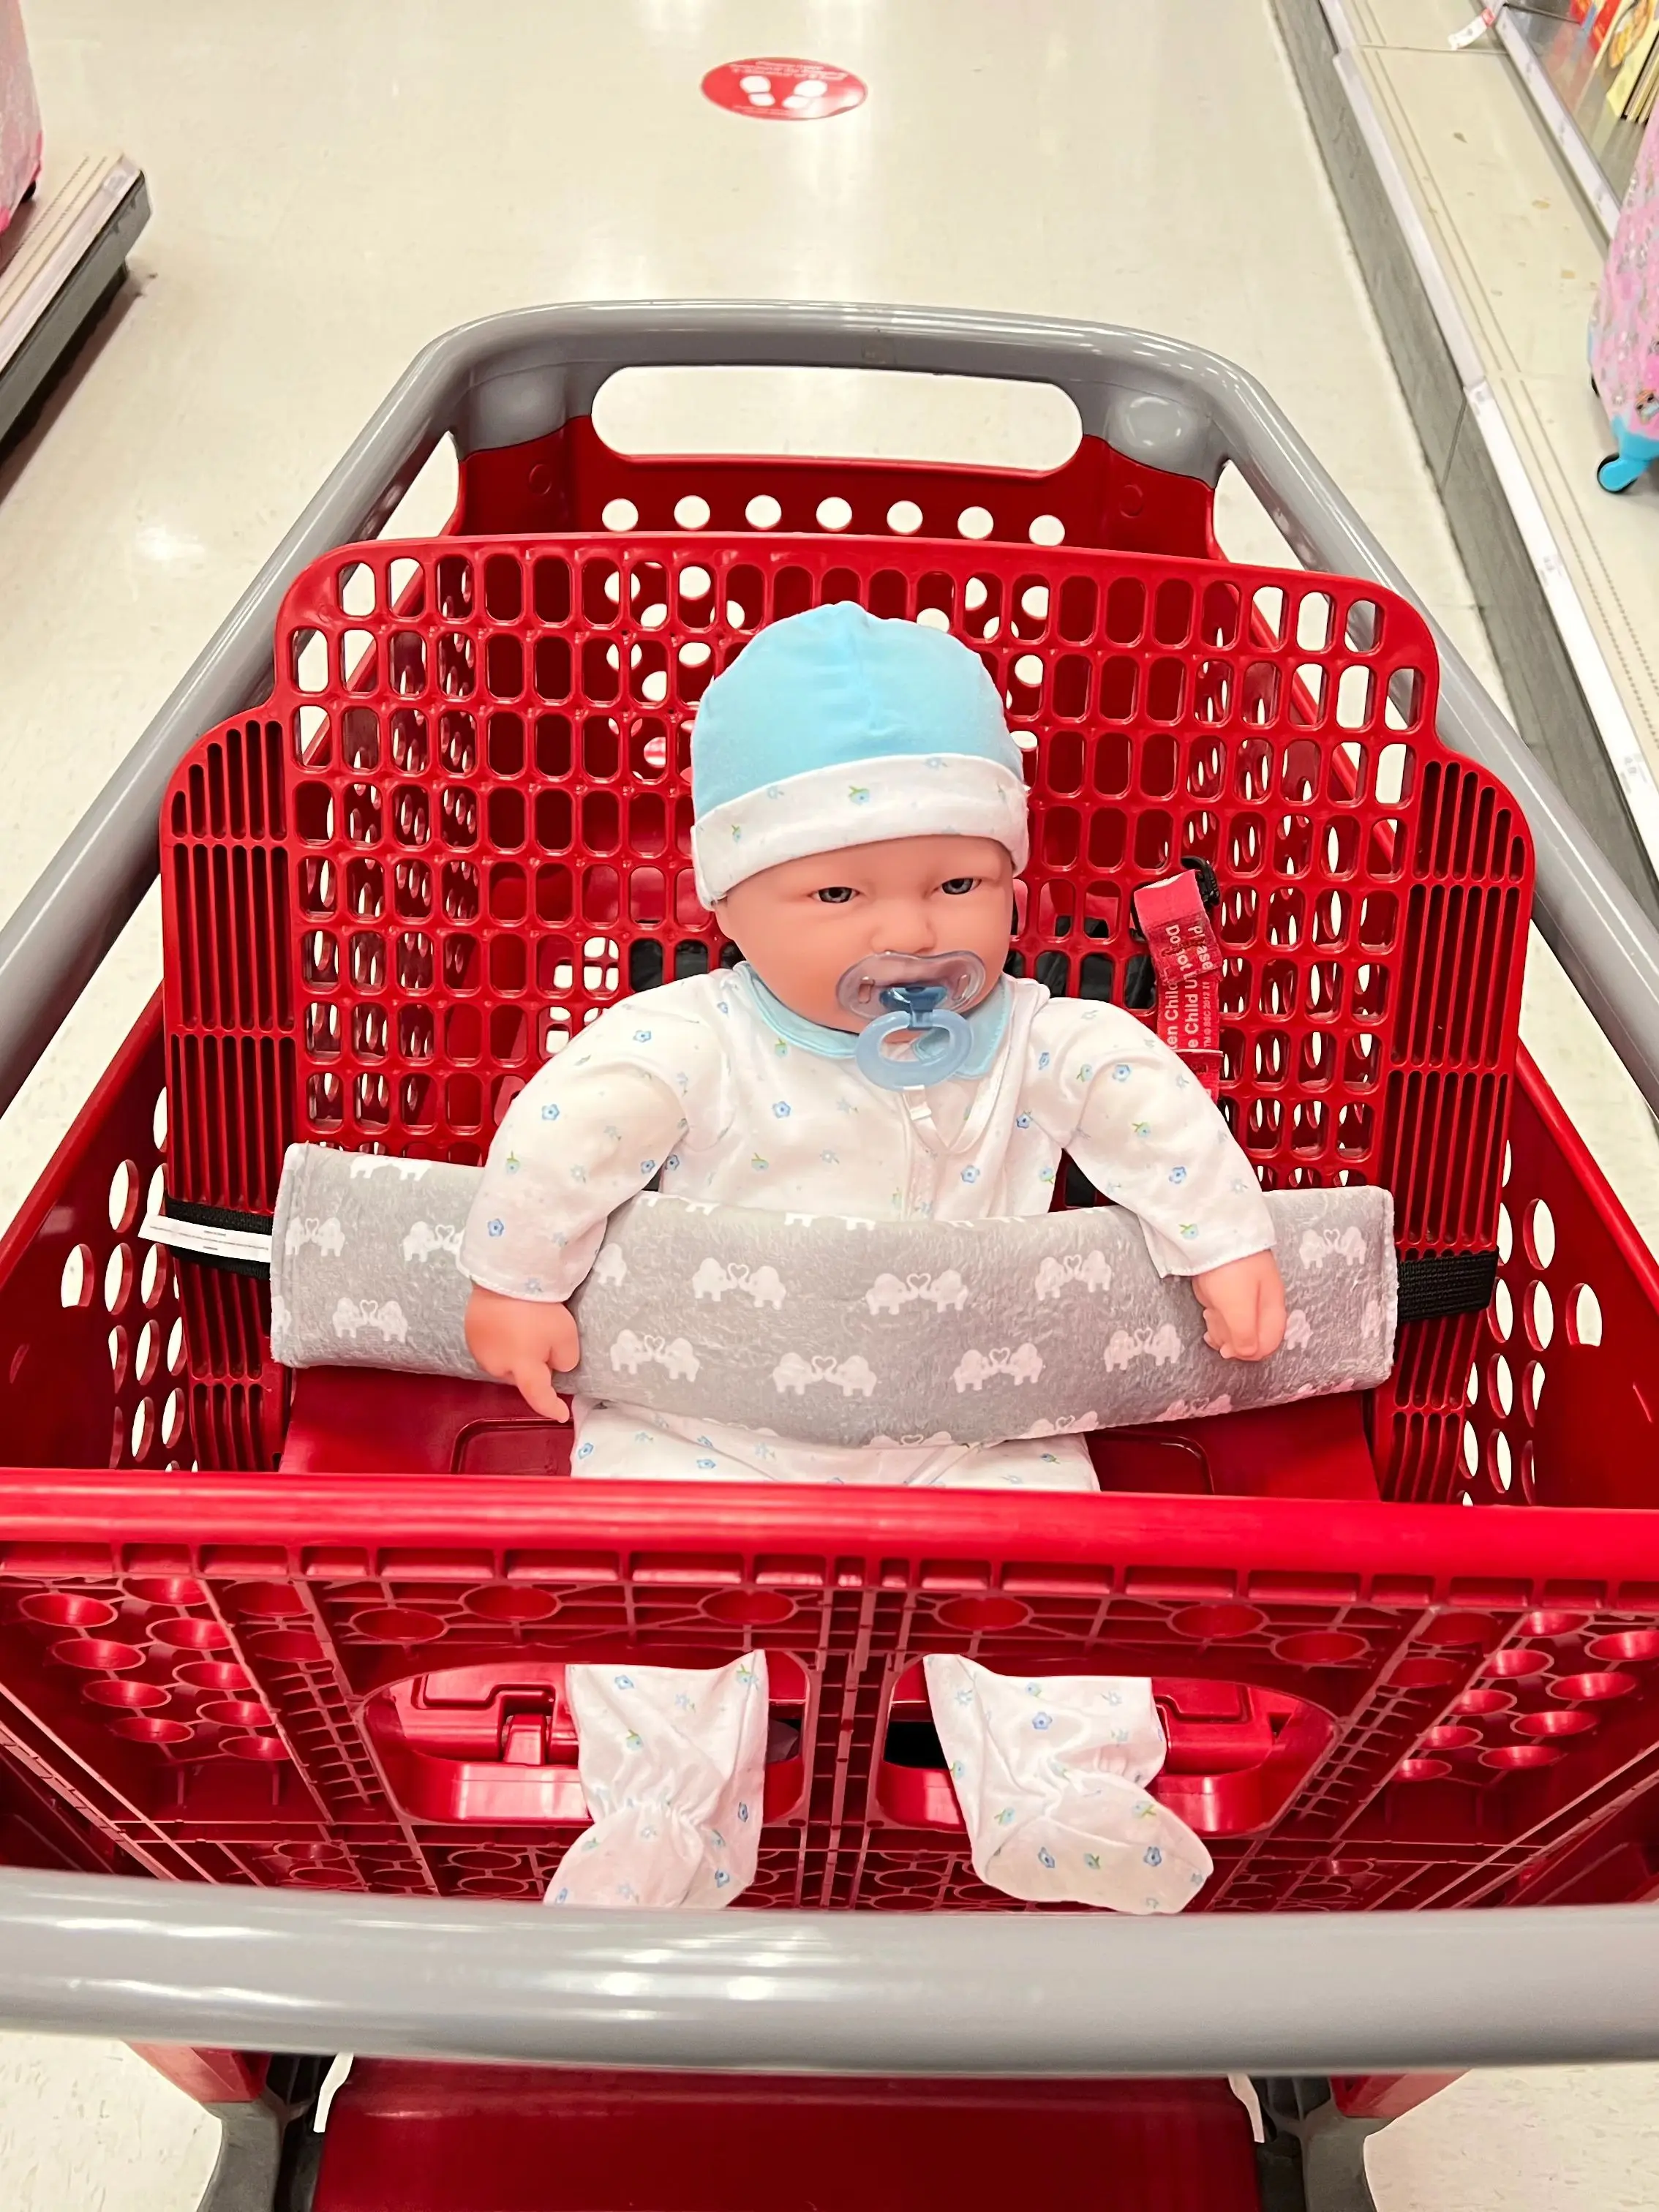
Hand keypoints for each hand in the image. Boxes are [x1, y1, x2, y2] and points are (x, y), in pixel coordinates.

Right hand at [464, 1285, 580, 1420]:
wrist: (505, 1276)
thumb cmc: (539, 1308)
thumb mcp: (566, 1337)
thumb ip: (564, 1361)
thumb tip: (554, 1367)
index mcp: (522, 1370)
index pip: (538, 1397)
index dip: (551, 1408)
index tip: (562, 1415)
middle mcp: (497, 1366)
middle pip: (521, 1377)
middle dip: (533, 1370)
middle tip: (546, 1344)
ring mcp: (480, 1351)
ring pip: (504, 1363)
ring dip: (516, 1355)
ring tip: (525, 1330)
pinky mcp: (471, 1334)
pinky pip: (491, 1346)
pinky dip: (502, 1341)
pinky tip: (509, 1323)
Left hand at [1191, 1251, 1285, 1361]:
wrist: (1212, 1233)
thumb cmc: (1230, 1271)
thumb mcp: (1239, 1308)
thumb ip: (1245, 1335)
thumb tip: (1245, 1353)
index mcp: (1272, 1308)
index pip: (1270, 1343)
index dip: (1251, 1353)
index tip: (1230, 1351)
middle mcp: (1261, 1304)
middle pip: (1252, 1337)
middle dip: (1232, 1340)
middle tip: (1215, 1334)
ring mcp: (1243, 1297)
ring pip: (1236, 1327)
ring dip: (1221, 1330)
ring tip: (1210, 1318)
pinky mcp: (1226, 1290)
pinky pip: (1224, 1314)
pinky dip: (1215, 1319)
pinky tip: (1207, 1313)